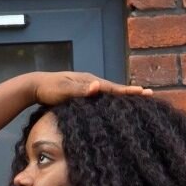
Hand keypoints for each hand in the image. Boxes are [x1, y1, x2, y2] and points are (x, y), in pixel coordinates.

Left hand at [31, 70, 153, 106]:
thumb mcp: (63, 91)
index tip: (143, 92)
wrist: (36, 86)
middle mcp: (91, 82)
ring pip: (109, 92)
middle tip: (149, 94)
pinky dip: (112, 99)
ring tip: (138, 97)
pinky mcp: (83, 93)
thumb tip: (97, 87)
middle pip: (115, 88)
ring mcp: (88, 87)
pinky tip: (116, 104)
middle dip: (131, 92)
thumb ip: (80, 90)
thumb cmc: (49, 90)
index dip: (128, 91)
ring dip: (124, 95)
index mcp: (90, 81)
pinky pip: (102, 96)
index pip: (113, 87)